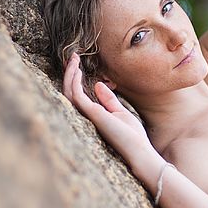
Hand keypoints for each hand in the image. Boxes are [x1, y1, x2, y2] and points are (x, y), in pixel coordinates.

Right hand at [62, 53, 158, 172]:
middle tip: (73, 56)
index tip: (78, 64)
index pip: (78, 95)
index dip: (75, 79)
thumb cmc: (132, 135)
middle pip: (69, 93)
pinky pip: (76, 96)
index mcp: (93, 115)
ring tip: (73, 60)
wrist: (139, 150)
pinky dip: (74, 82)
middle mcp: (86, 116)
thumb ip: (108, 99)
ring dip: (69, 75)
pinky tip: (77, 71)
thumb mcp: (120, 112)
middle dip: (69, 74)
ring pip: (68, 93)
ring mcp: (87, 116)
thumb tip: (97, 84)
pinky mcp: (92, 115)